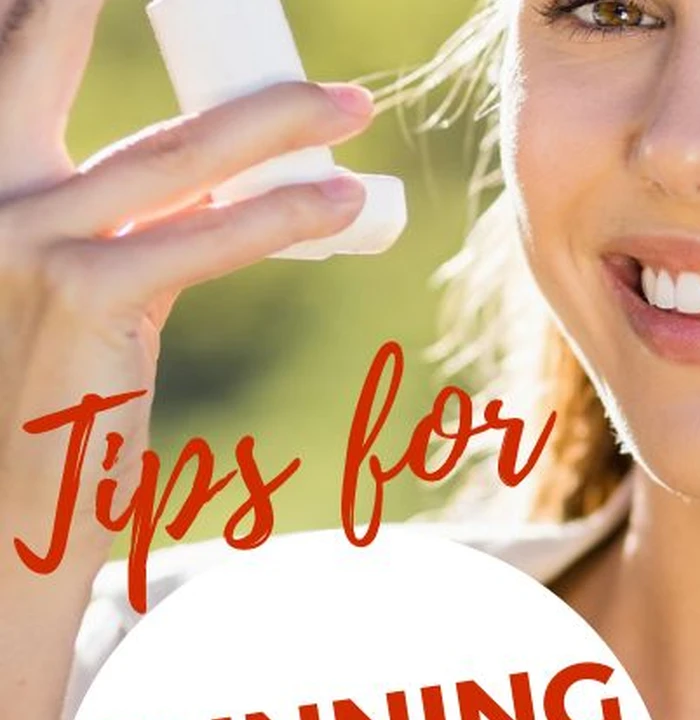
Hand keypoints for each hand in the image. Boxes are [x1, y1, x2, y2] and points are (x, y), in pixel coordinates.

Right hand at [0, 0, 375, 712]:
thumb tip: (225, 177)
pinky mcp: (84, 297)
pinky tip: (344, 199)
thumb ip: (126, 219)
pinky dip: (288, 213)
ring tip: (352, 104)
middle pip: (49, 55)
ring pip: (176, 151)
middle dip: (117, 12)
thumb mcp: (76, 280)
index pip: (14, 59)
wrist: (9, 507)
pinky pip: (208, 237)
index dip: (56, 8)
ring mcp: (23, 239)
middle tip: (238, 0)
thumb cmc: (49, 388)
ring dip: (280, 118)